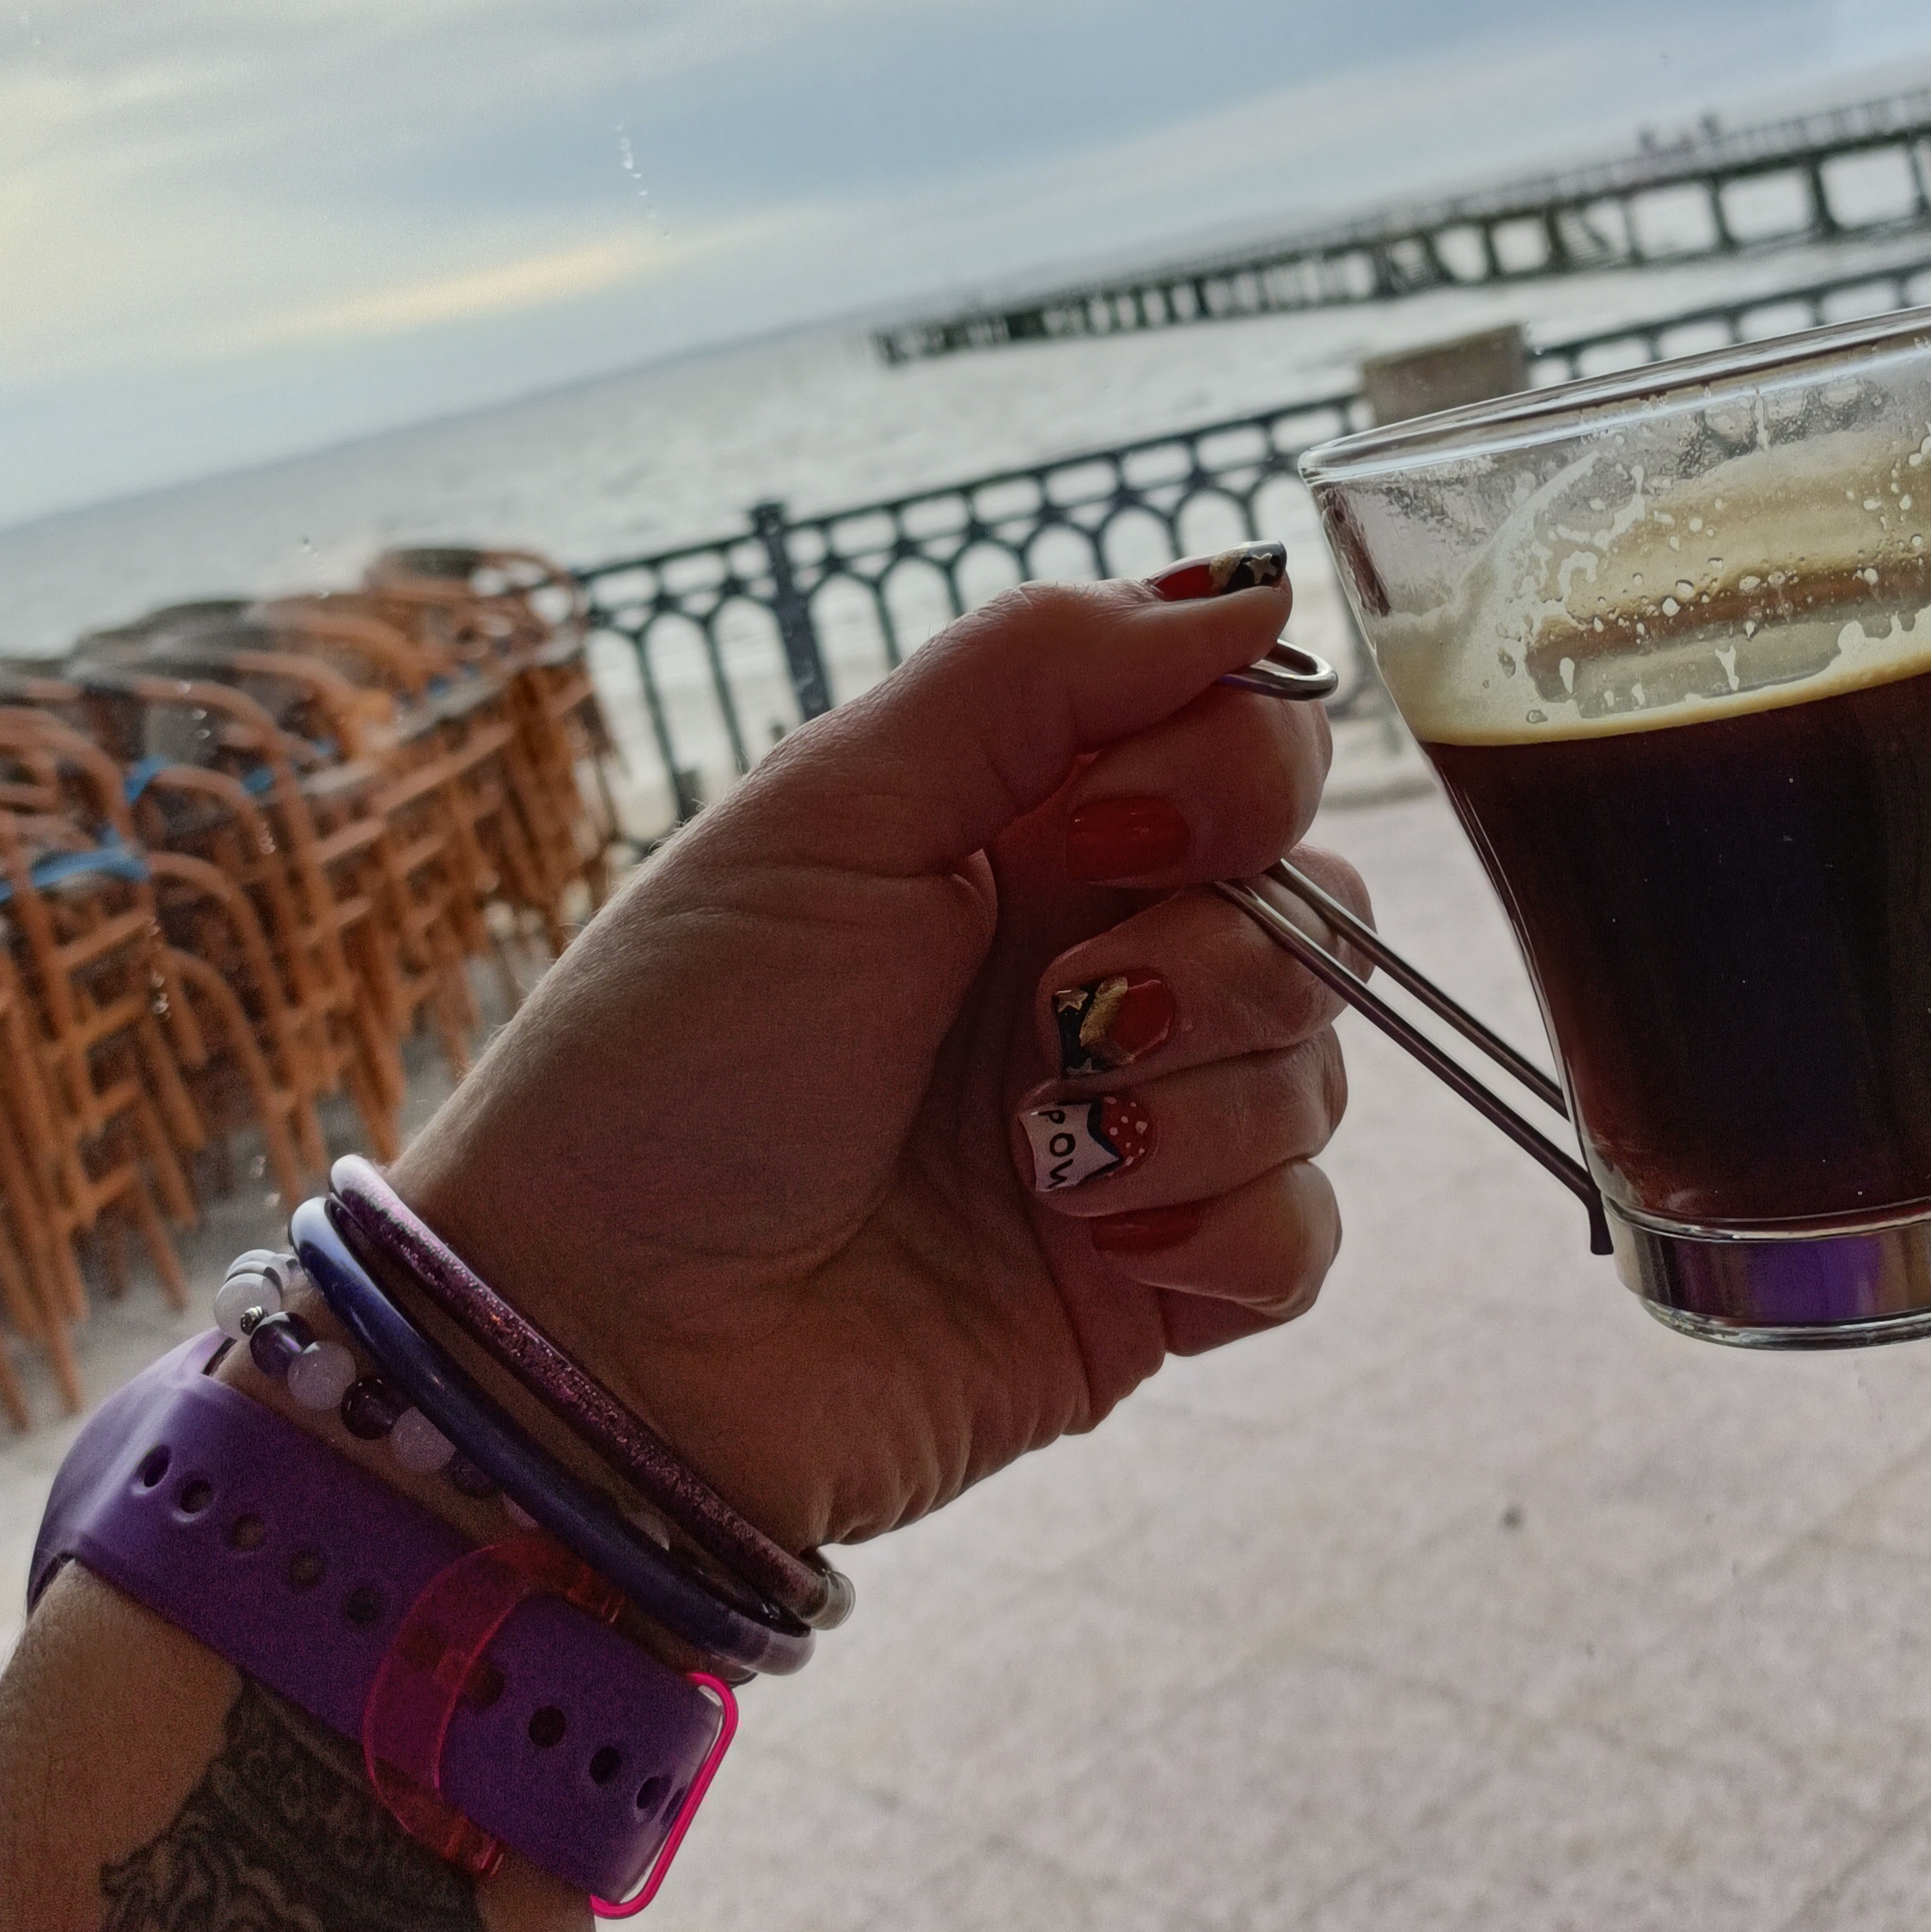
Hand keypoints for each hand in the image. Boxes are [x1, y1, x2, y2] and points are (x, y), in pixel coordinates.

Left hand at [396, 569, 1365, 1548]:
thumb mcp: (830, 811)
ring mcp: (1135, 1128)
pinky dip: (1224, 1227)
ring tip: (1035, 1148)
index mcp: (1026, 832)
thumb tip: (1251, 593)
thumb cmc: (671, 1060)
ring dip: (1196, 1098)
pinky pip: (1303, 1234)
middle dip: (1221, 952)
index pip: (1251, 747)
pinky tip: (1093, 1239)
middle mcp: (1099, 962)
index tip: (1107, 833)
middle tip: (1063, 1009)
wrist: (610, 1338)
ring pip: (1320, 1063)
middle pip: (1320, 900)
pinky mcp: (1155, 1286)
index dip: (1232, 777)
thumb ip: (1037, 669)